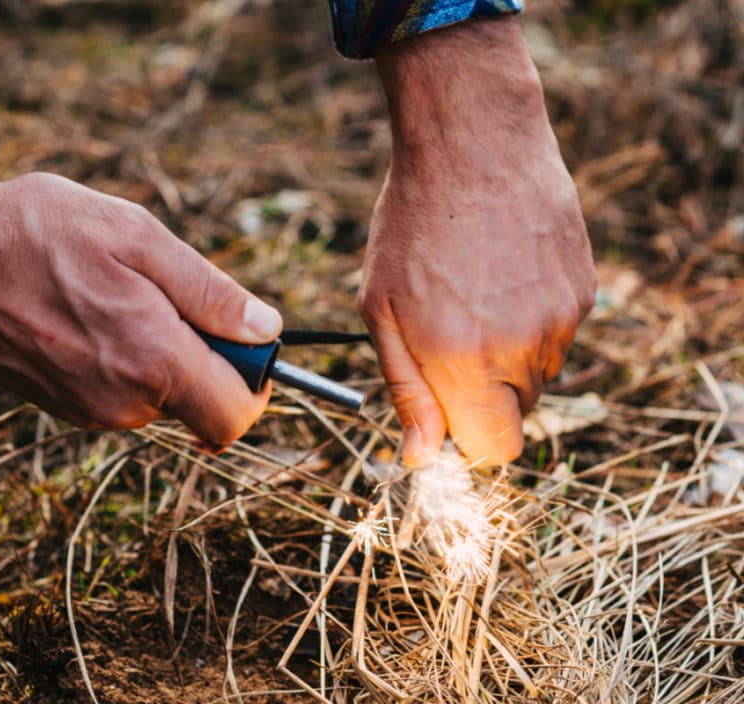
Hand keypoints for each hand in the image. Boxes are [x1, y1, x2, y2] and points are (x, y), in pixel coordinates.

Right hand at [0, 155, 281, 445]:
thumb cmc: (37, 233)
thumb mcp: (137, 236)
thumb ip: (210, 292)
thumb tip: (266, 330)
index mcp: (154, 361)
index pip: (235, 417)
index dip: (255, 385)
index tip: (246, 344)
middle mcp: (122, 403)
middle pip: (199, 406)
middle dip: (204, 360)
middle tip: (167, 295)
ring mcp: (86, 410)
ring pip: (156, 398)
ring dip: (158, 354)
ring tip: (113, 293)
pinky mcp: (58, 406)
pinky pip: (117, 394)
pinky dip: (121, 360)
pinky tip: (85, 310)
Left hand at [360, 17, 595, 467]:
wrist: (473, 144)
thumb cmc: (411, 226)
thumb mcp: (381, 311)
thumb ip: (407, 391)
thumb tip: (421, 456)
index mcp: (466, 362)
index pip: (493, 451)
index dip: (467, 439)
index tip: (445, 409)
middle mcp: (524, 348)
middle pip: (514, 413)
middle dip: (481, 392)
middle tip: (448, 332)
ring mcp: (562, 318)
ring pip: (537, 372)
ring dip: (507, 353)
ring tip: (474, 291)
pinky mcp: (584, 289)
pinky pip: (556, 332)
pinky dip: (530, 317)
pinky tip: (502, 271)